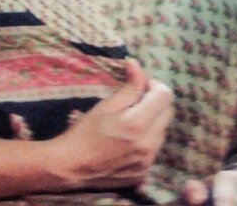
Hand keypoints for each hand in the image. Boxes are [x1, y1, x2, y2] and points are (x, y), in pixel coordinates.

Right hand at [43, 58, 173, 189]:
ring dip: (153, 122)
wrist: (69, 167)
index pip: (165, 96)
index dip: (155, 85)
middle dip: (156, 102)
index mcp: (138, 124)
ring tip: (131, 122)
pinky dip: (147, 140)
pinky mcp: (144, 173)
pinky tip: (128, 140)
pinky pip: (154, 149)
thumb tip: (137, 64)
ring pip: (162, 131)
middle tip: (136, 101)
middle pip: (168, 113)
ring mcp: (147, 161)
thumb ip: (129, 86)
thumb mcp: (105, 106)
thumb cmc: (84, 133)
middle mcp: (148, 144)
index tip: (142, 85)